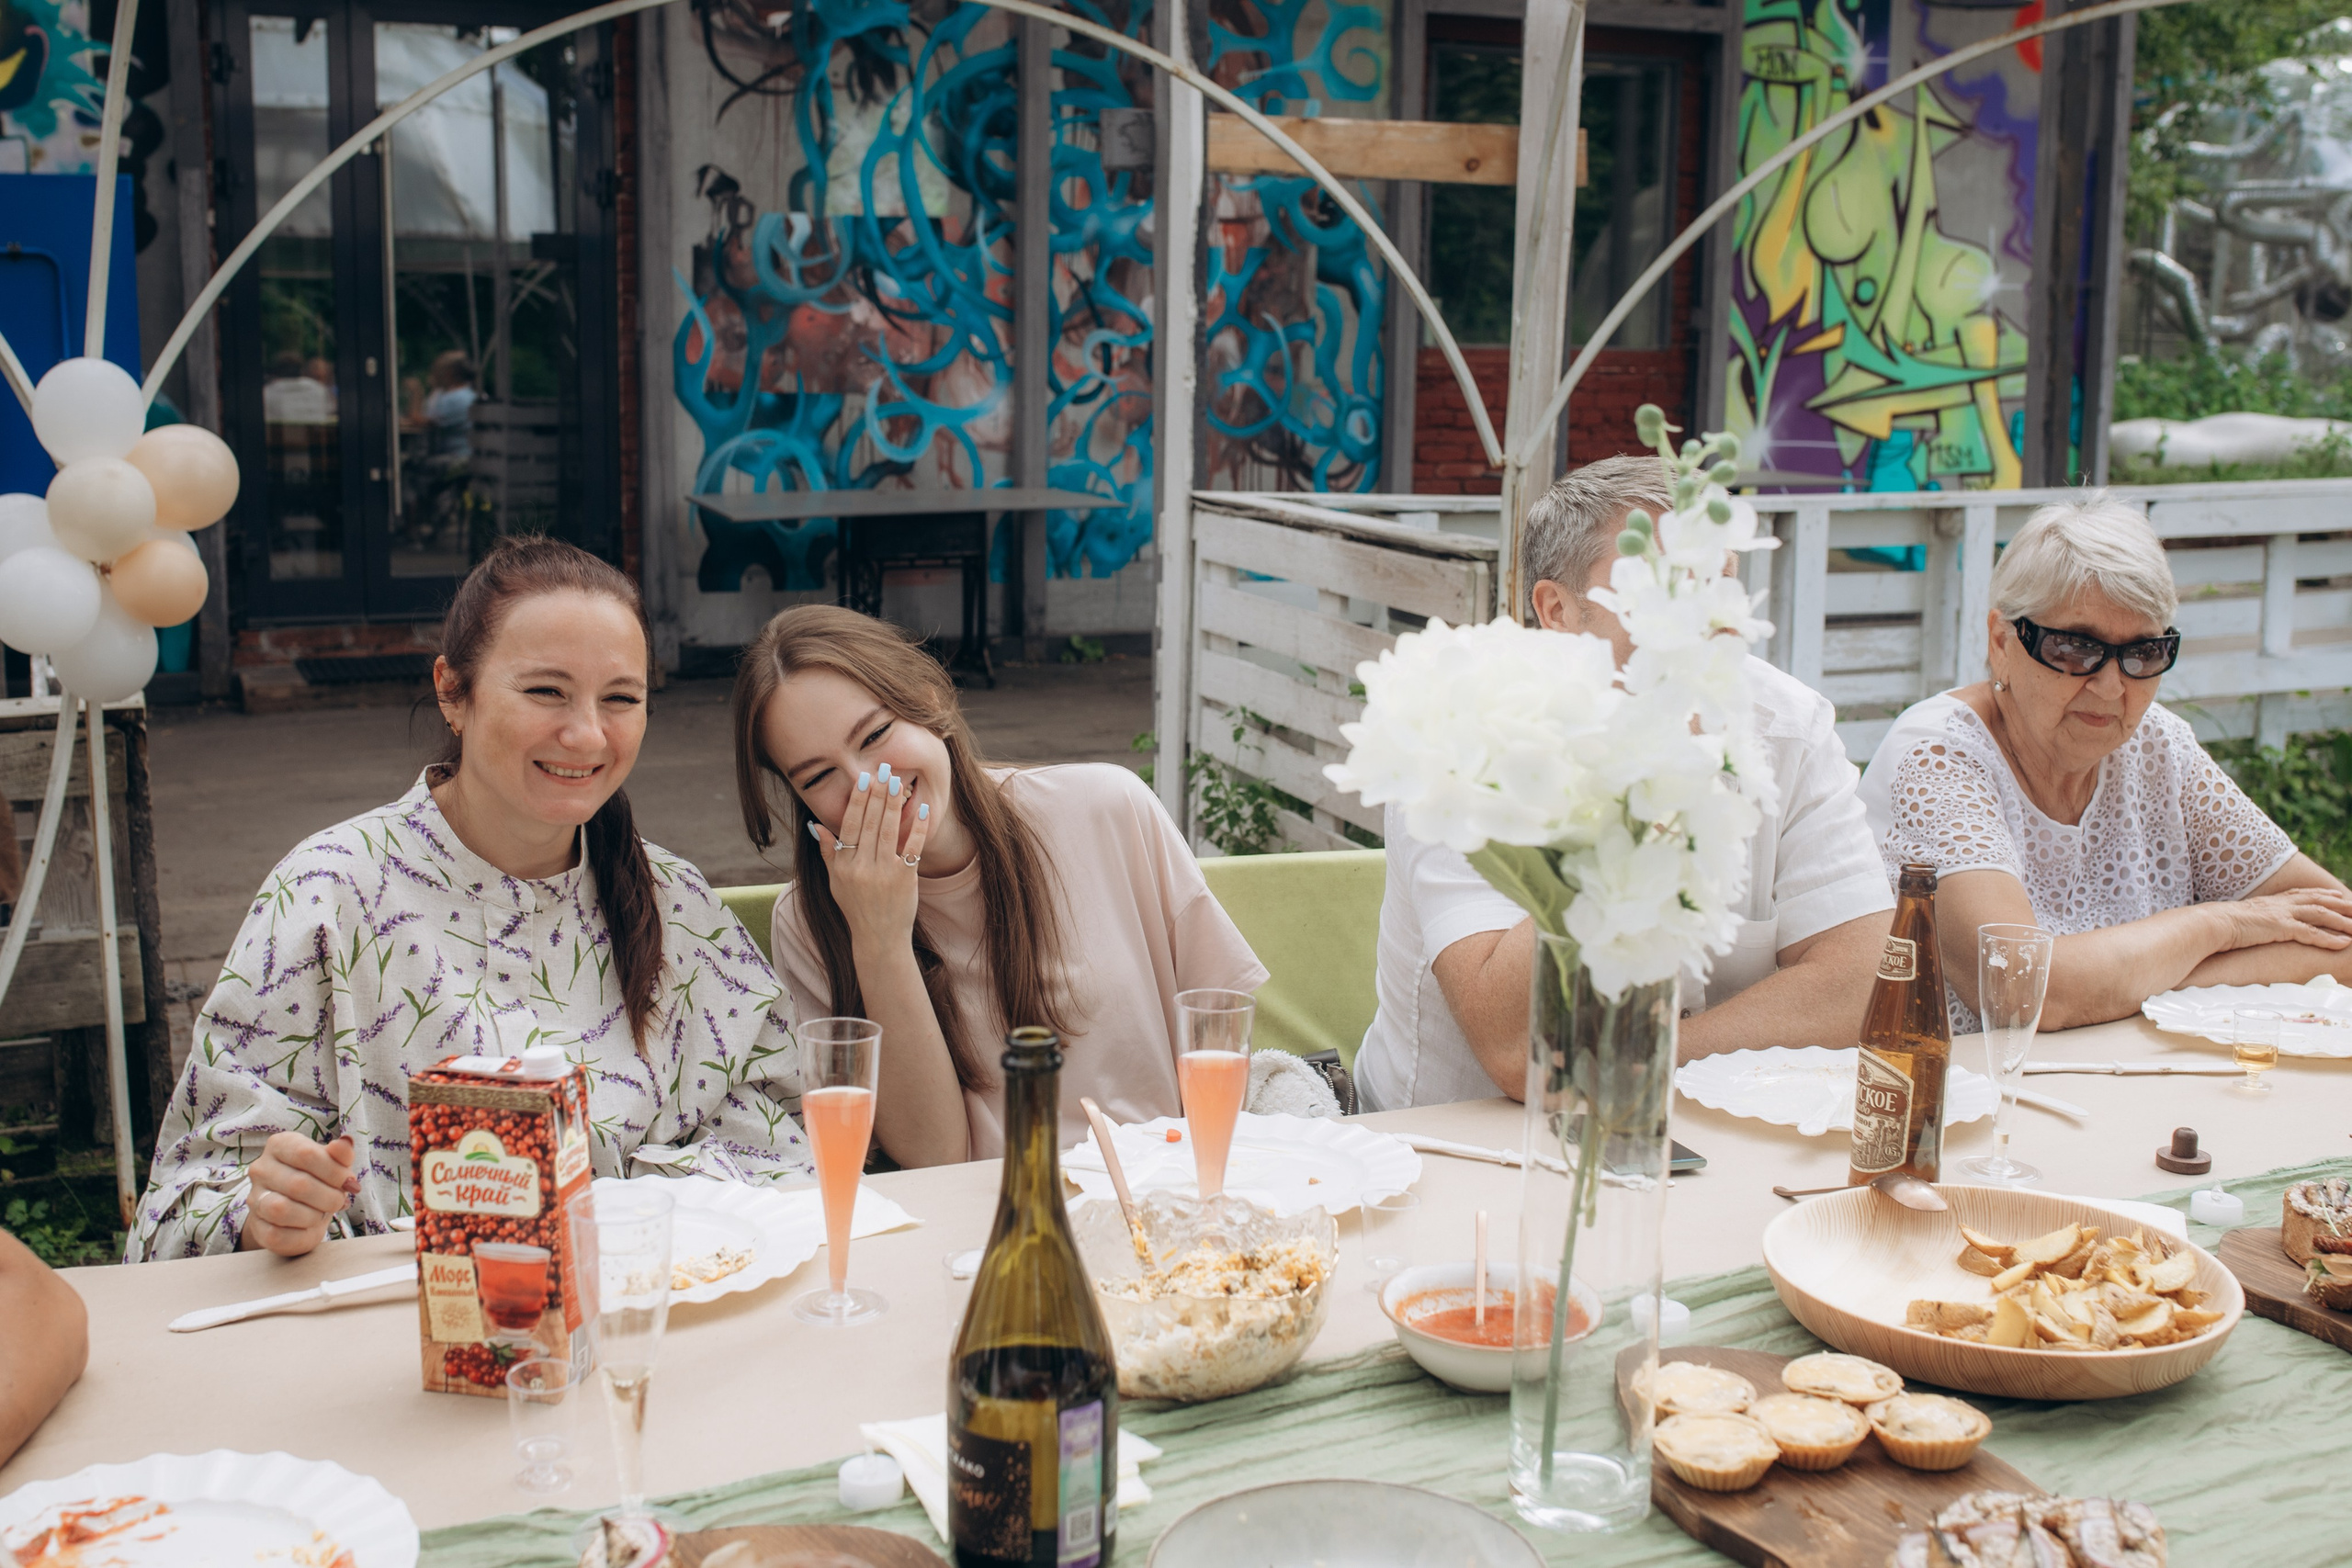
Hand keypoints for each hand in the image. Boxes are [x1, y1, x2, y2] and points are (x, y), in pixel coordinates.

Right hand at [239, 1133, 356, 1255]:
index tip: (349, 1182)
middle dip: (329, 1196)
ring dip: (313, 1215)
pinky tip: (310, 1227)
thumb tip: (345, 1143)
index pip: (306, 1154)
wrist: (299, 1210)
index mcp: (279, 1145)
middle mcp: (261, 1169)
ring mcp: (255, 1198)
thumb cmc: (319, 1179)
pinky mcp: (257, 1226)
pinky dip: (301, 1234)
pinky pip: (276, 1234)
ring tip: (323, 1213)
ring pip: (281, 1209)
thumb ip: (341, 1153)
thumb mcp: (333, 1163)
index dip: (334, 1171)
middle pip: (298, 1184)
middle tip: (340, 1201)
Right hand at [809, 760, 934, 949]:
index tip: (863, 780)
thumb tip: (816, 825)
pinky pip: (911, 848)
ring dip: (893, 804)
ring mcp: (884, 873)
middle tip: (883, 770)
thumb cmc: (856, 908)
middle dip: (877, 795)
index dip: (857, 801)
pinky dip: (916, 828)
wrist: (878, 938)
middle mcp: (862, 868)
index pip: (849, 826)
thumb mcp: (836, 882)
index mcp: (844, 866)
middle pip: (869, 823)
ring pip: (888, 831)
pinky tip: (921, 809)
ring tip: (898, 782)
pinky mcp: (905, 879)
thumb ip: (829, 853)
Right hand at [2222, 888, 2351, 951]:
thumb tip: (2251, 927)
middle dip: (2343, 905)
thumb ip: (2253, 920)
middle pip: (2320, 900)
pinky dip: (2328, 938)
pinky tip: (2342, 944)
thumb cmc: (2219, 924)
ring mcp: (2281, 914)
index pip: (2305, 894)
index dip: (2325, 895)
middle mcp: (2280, 903)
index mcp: (2272, 901)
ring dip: (2343, 921)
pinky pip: (2310, 932)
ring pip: (2321, 914)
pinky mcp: (2279, 927)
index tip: (2341, 897)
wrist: (2208, 924)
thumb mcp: (2241, 919)